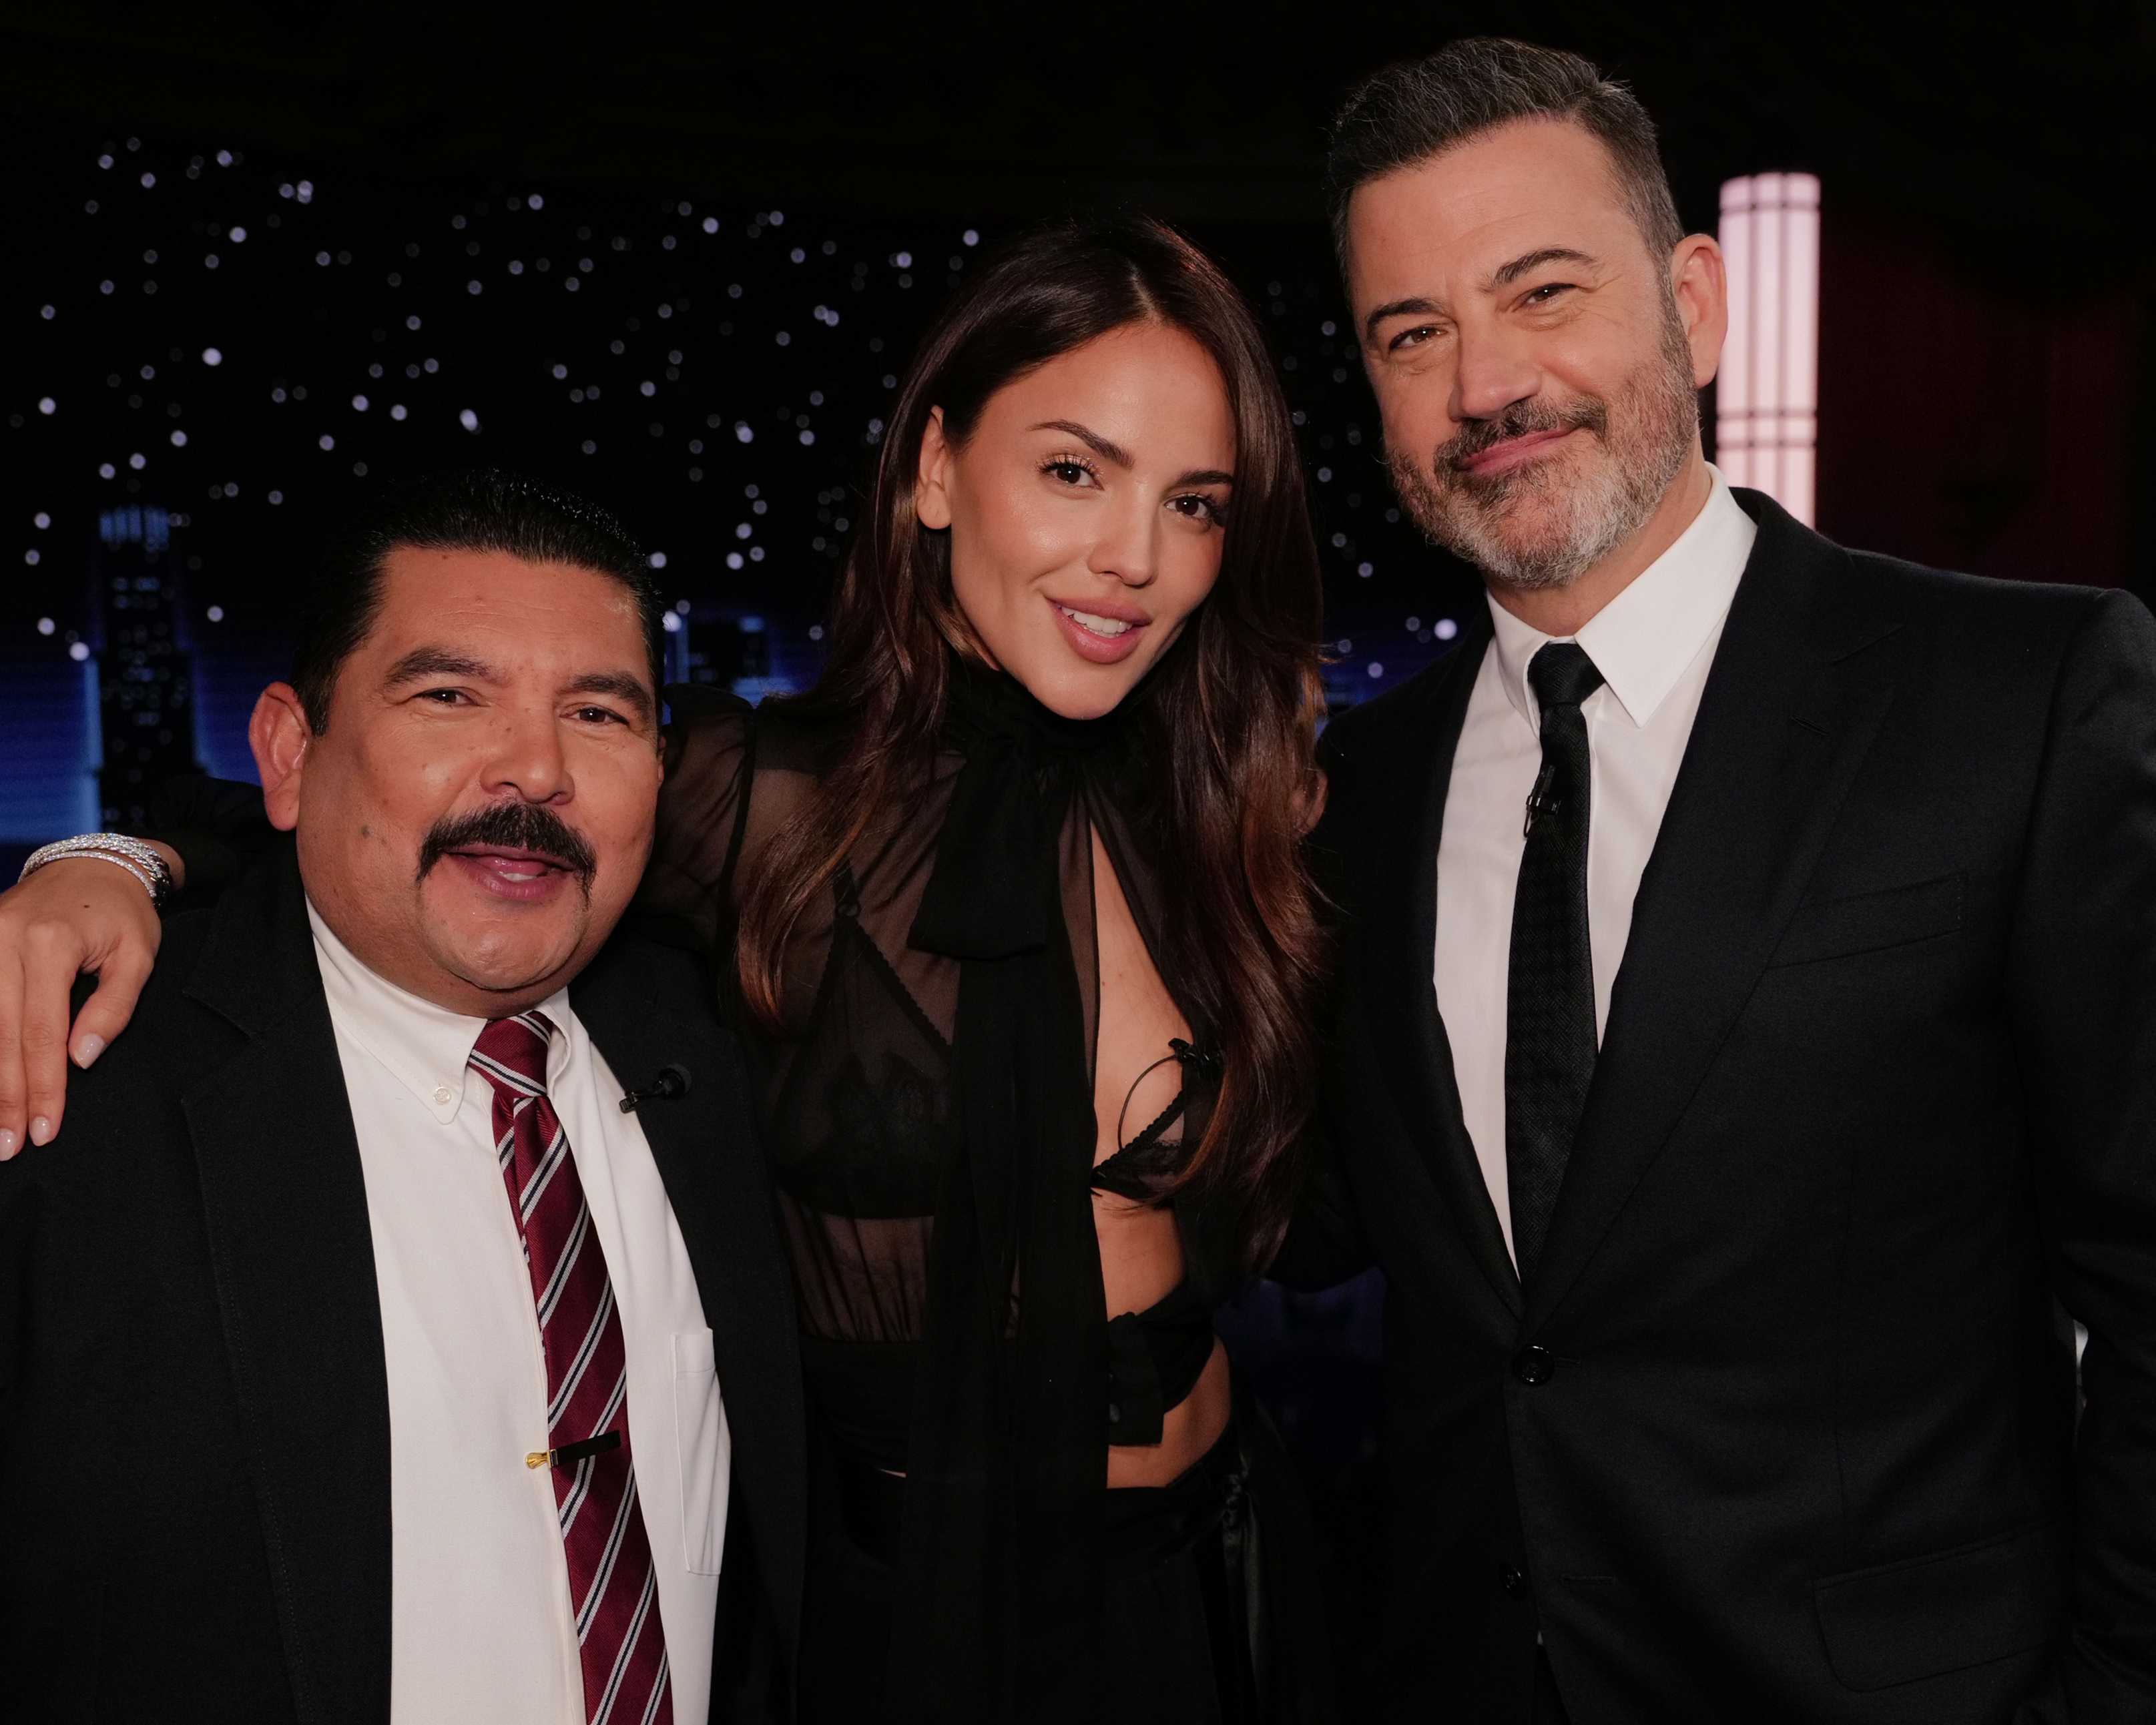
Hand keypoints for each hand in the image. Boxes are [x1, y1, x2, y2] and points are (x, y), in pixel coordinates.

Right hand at [0, 849, 172, 1156]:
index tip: (43, 1130)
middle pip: (0, 1035)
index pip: (42, 1032)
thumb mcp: (138, 955)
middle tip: (7, 1145)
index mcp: (50, 944)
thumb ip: (113, 1008)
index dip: (42, 1087)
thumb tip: (81, 1060)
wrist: (89, 864)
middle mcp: (3, 940)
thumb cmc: (120, 913)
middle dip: (4, 1096)